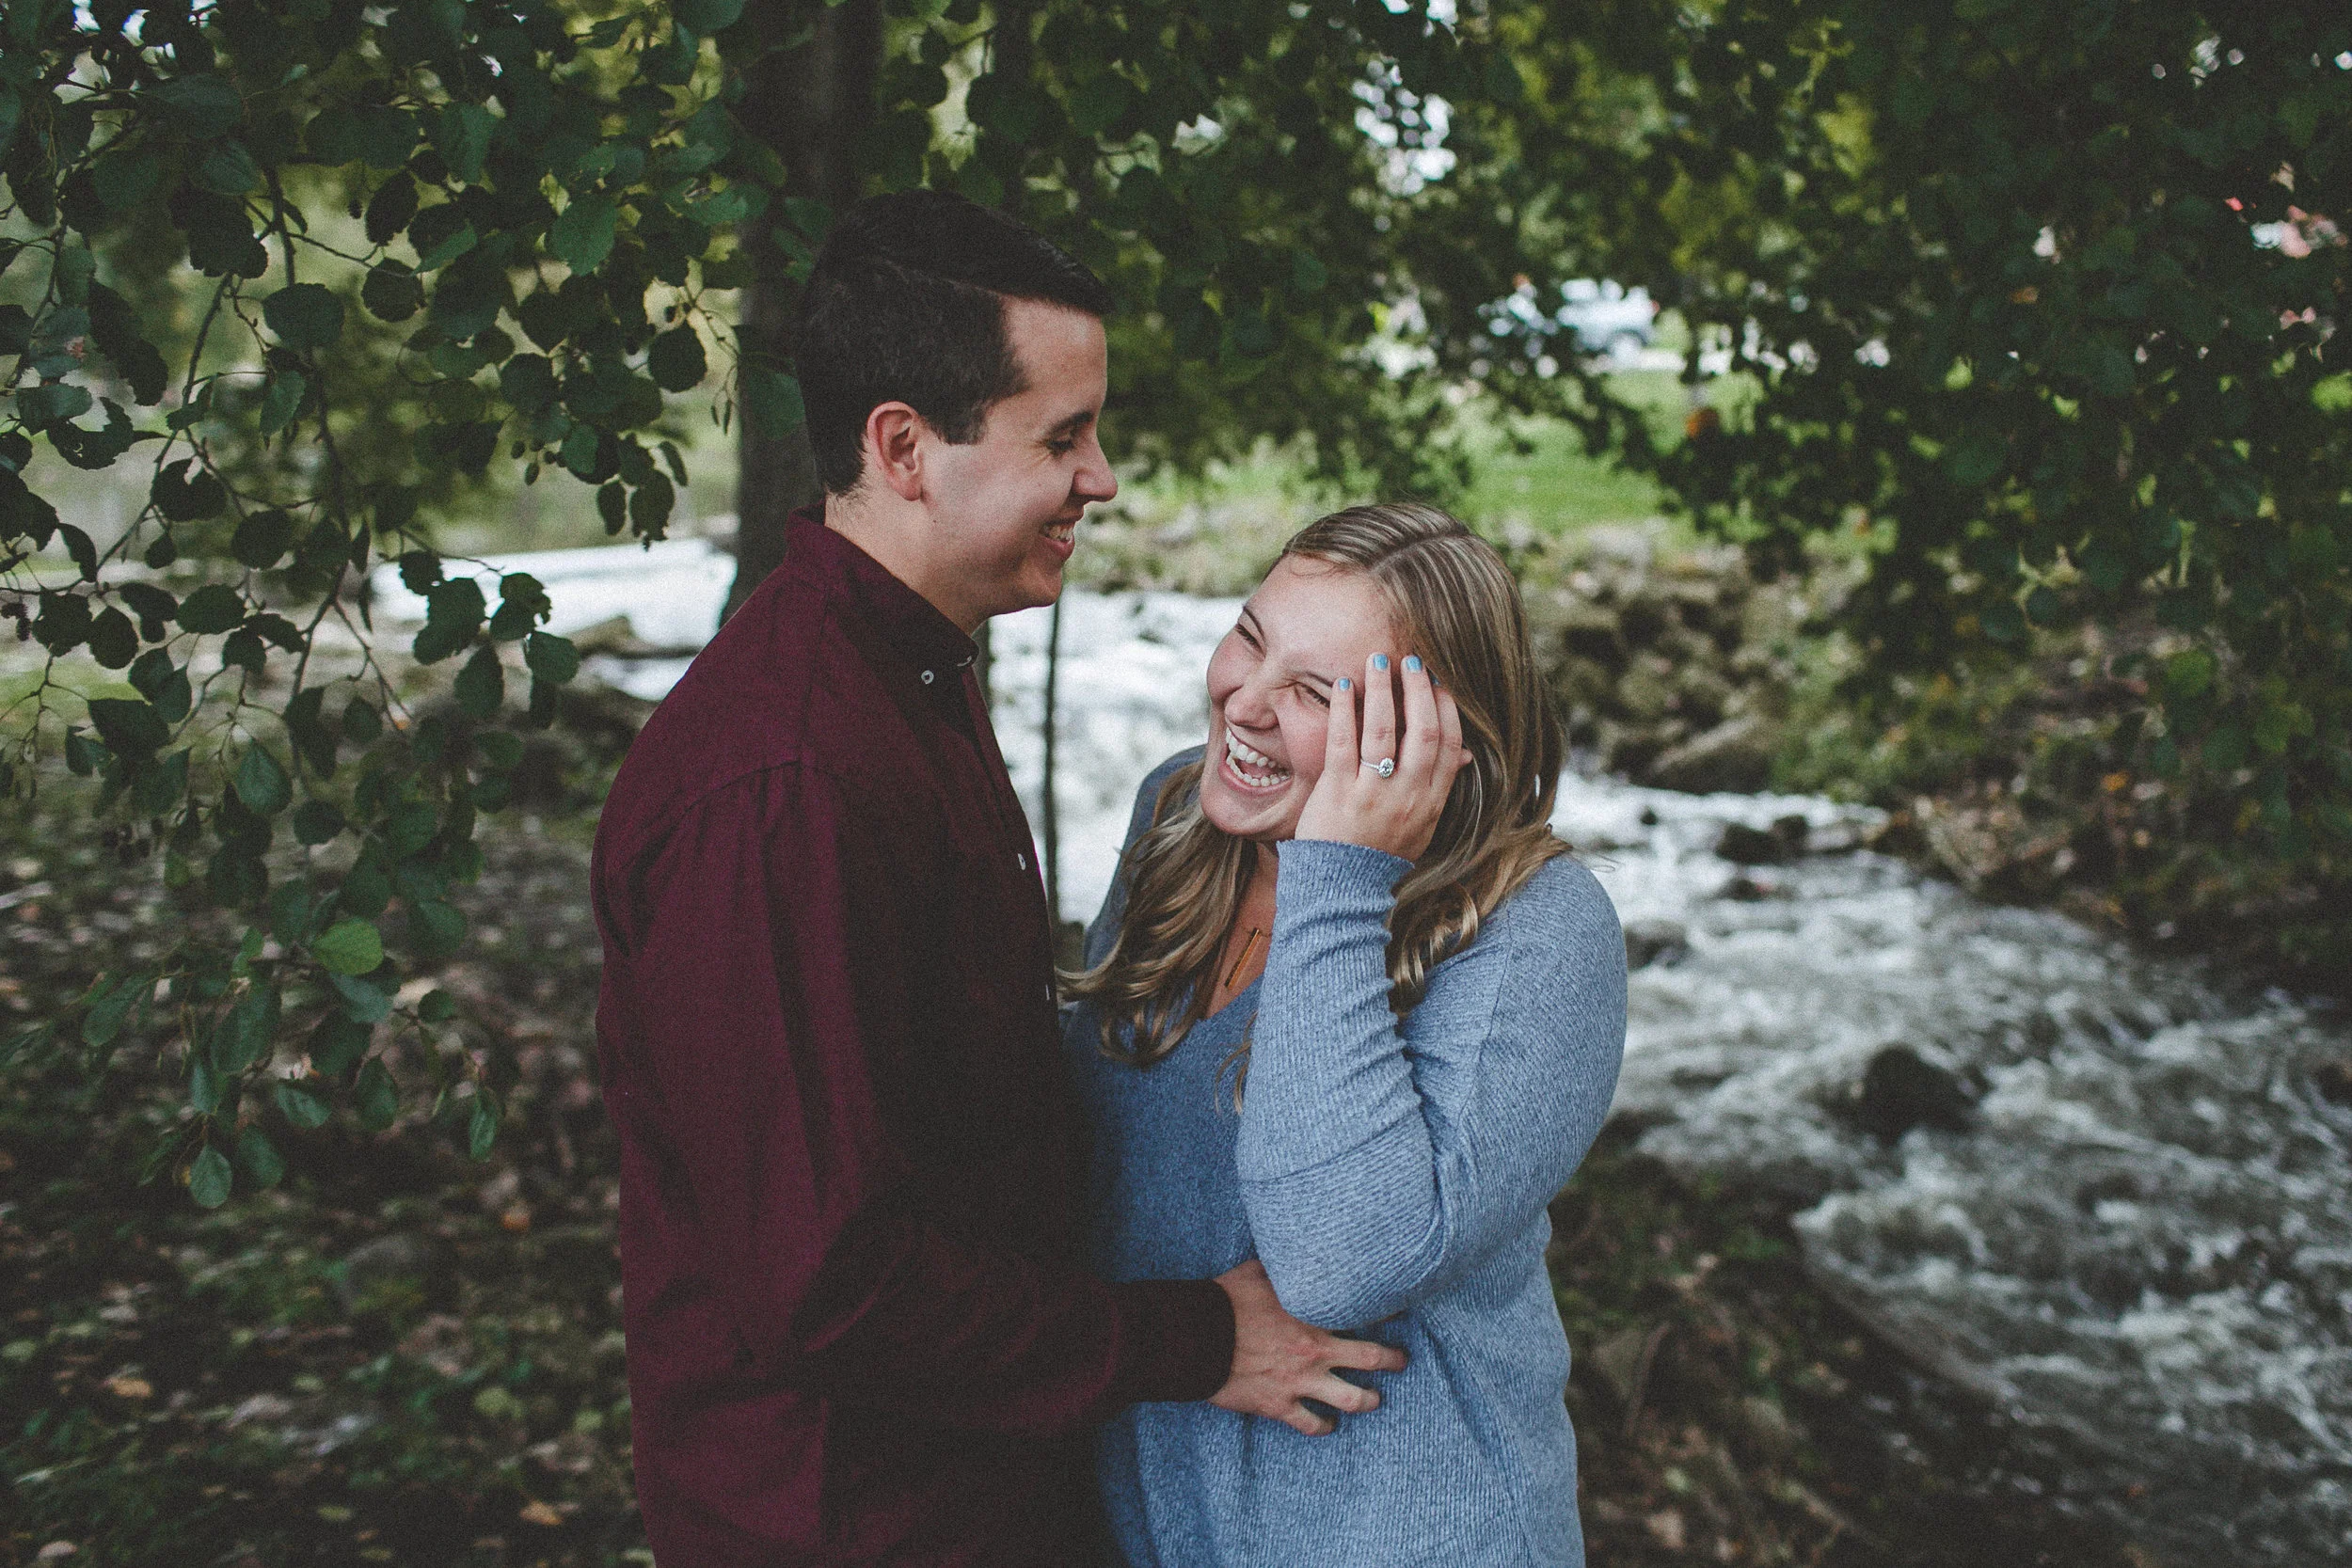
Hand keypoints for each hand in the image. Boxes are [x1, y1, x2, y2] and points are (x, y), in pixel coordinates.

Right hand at [1209, 1259, 1405, 1435]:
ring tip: (1374, 1399)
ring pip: (1351, 1399)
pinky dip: (1324, 1426)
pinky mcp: (1280, 1405)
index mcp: (1313, 1315)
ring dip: (1368, 1400)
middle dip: (1393, 1360)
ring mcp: (1300, 1381)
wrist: (1196, 1337)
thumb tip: (1290, 1252)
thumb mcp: (1257, 1271)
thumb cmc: (1225, 1300)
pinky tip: (1329, 1425)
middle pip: (1371, 1359)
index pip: (1363, 1312)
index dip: (1384, 1310)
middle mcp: (1315, 1351)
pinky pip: (1311, 1424)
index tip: (1395, 1309)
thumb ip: (1281, 1267)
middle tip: (1401, 1360)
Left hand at [1292, 652, 1467, 862]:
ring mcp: (1373, 792)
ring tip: (1377, 661)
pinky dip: (1346, 709)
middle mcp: (1408, 795)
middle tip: (1411, 660)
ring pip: (1384, 730)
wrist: (1343, 887)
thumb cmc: (1381, 851)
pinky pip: (1344, 741)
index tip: (1438, 682)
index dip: (1446, 708)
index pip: (1449, 744)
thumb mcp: (1422, 825)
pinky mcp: (1339, 790)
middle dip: (1419, 689)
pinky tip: (1345, 686)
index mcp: (1432, 801)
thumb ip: (1439, 786)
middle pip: (1423, 730)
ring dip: (1383, 689)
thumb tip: (1465, 755)